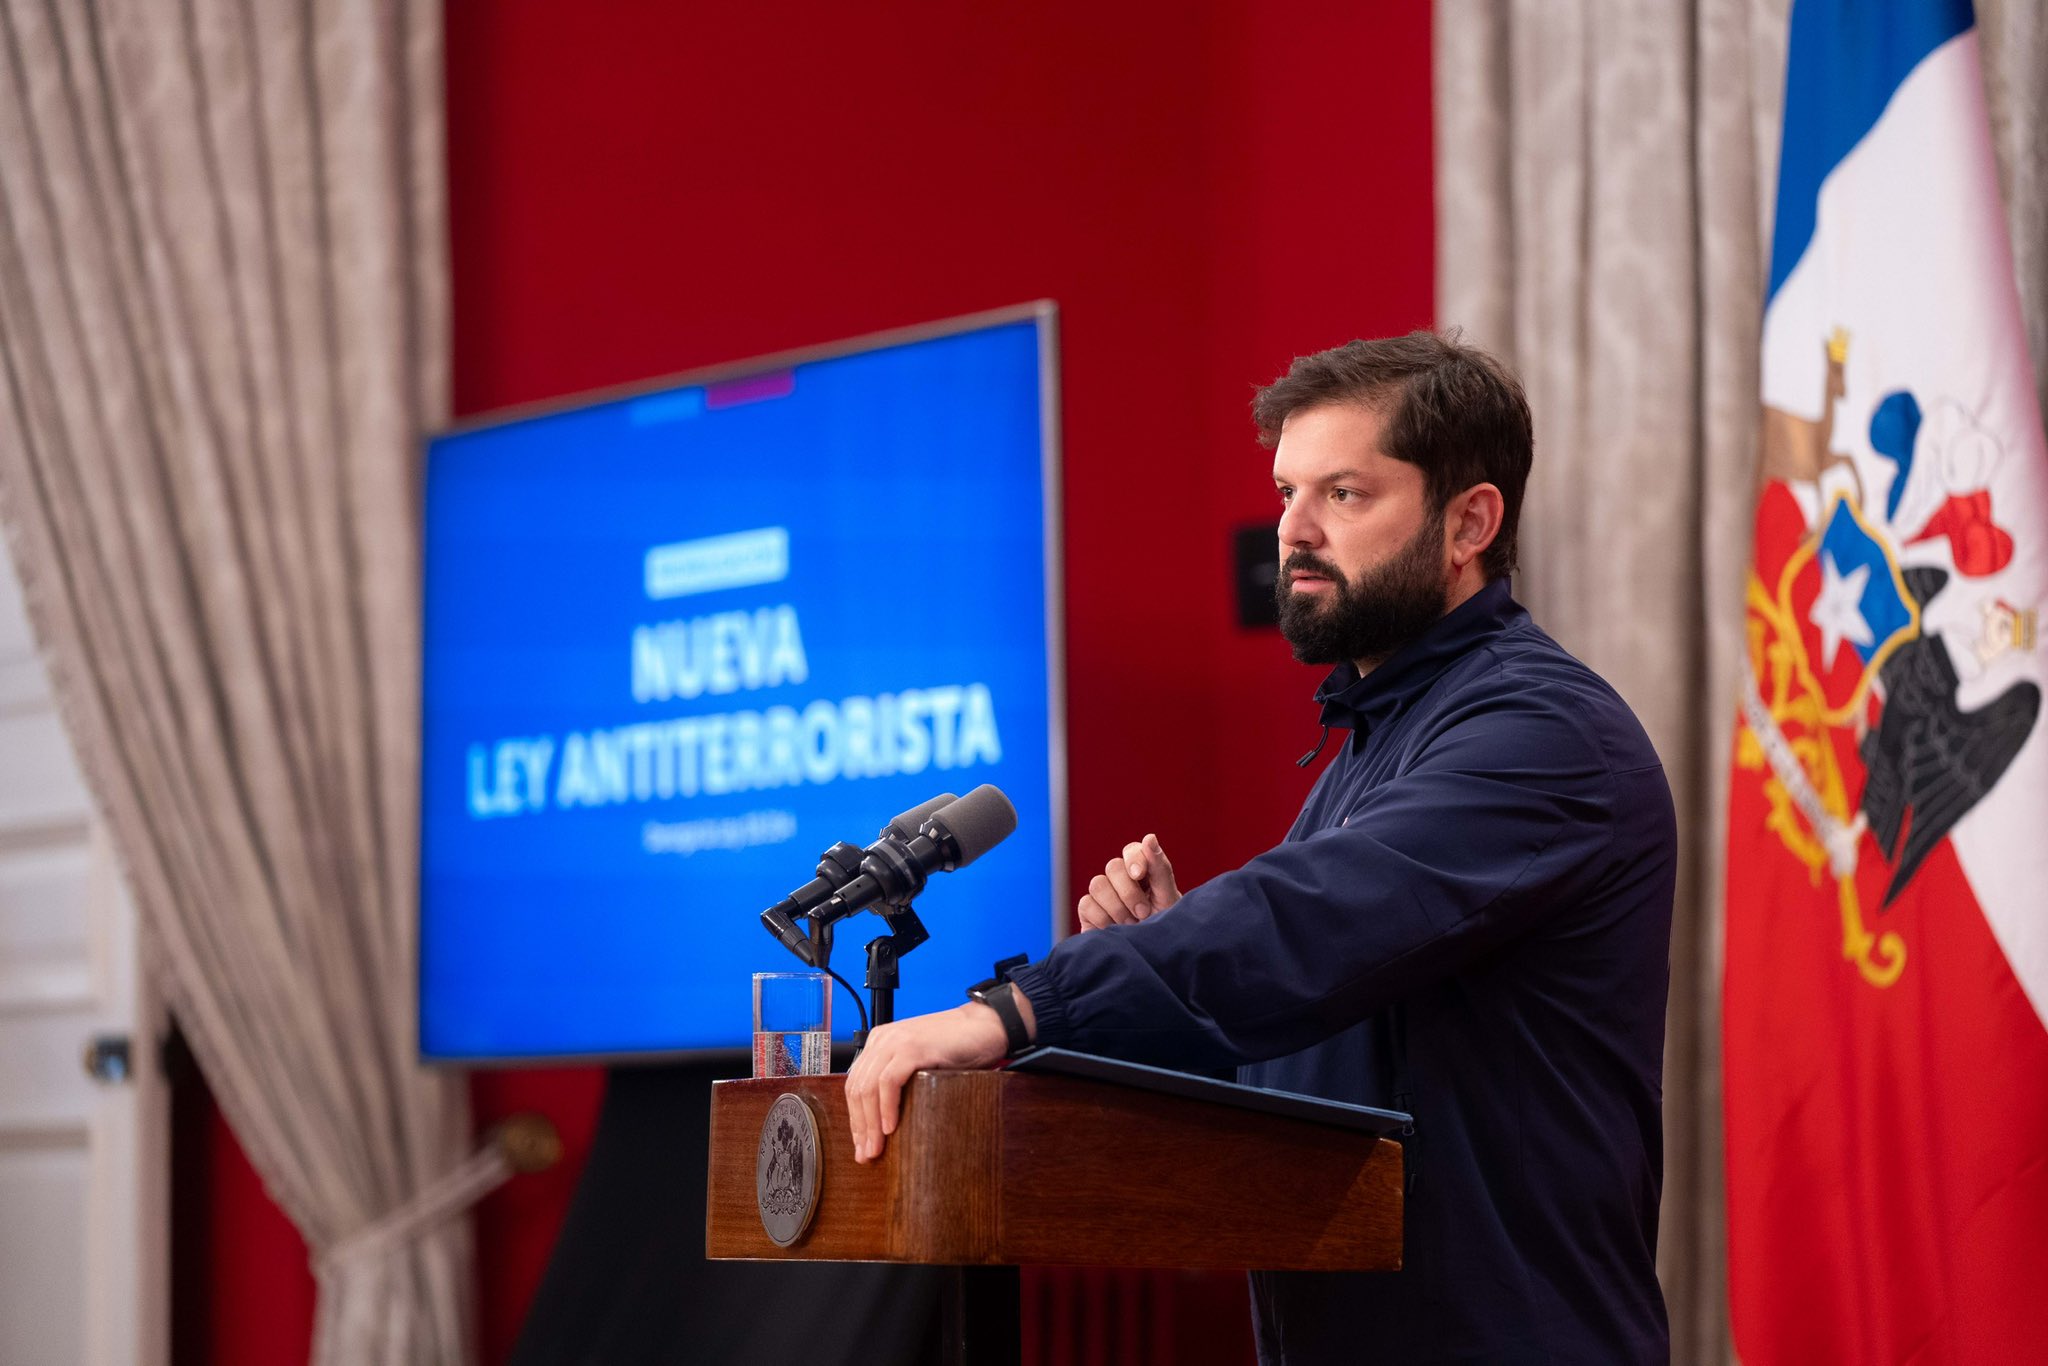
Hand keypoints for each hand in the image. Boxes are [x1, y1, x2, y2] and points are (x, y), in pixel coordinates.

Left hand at [844, 1002, 1015, 1162]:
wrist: (985, 1027)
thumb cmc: (957, 1048)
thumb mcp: (919, 1062)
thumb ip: (900, 1080)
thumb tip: (885, 1122)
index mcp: (880, 1042)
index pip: (855, 1085)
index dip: (856, 1119)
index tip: (861, 1144)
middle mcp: (882, 1040)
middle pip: (857, 1089)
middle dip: (860, 1126)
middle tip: (866, 1154)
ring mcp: (896, 1042)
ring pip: (869, 1088)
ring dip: (870, 1123)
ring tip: (876, 1148)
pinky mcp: (913, 1048)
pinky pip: (889, 1082)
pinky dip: (886, 1107)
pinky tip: (890, 1127)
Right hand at [1077, 833, 1179, 929]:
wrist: (1152, 960)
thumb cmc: (1164, 928)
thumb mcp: (1168, 899)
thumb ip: (1160, 869)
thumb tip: (1150, 837)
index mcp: (1143, 872)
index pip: (1132, 850)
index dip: (1133, 858)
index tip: (1139, 875)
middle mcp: (1120, 880)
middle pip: (1113, 866)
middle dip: (1129, 892)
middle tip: (1143, 912)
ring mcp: (1103, 895)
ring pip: (1098, 884)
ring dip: (1117, 907)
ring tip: (1132, 925)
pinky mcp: (1089, 912)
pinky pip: (1087, 904)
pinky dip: (1103, 918)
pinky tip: (1115, 930)